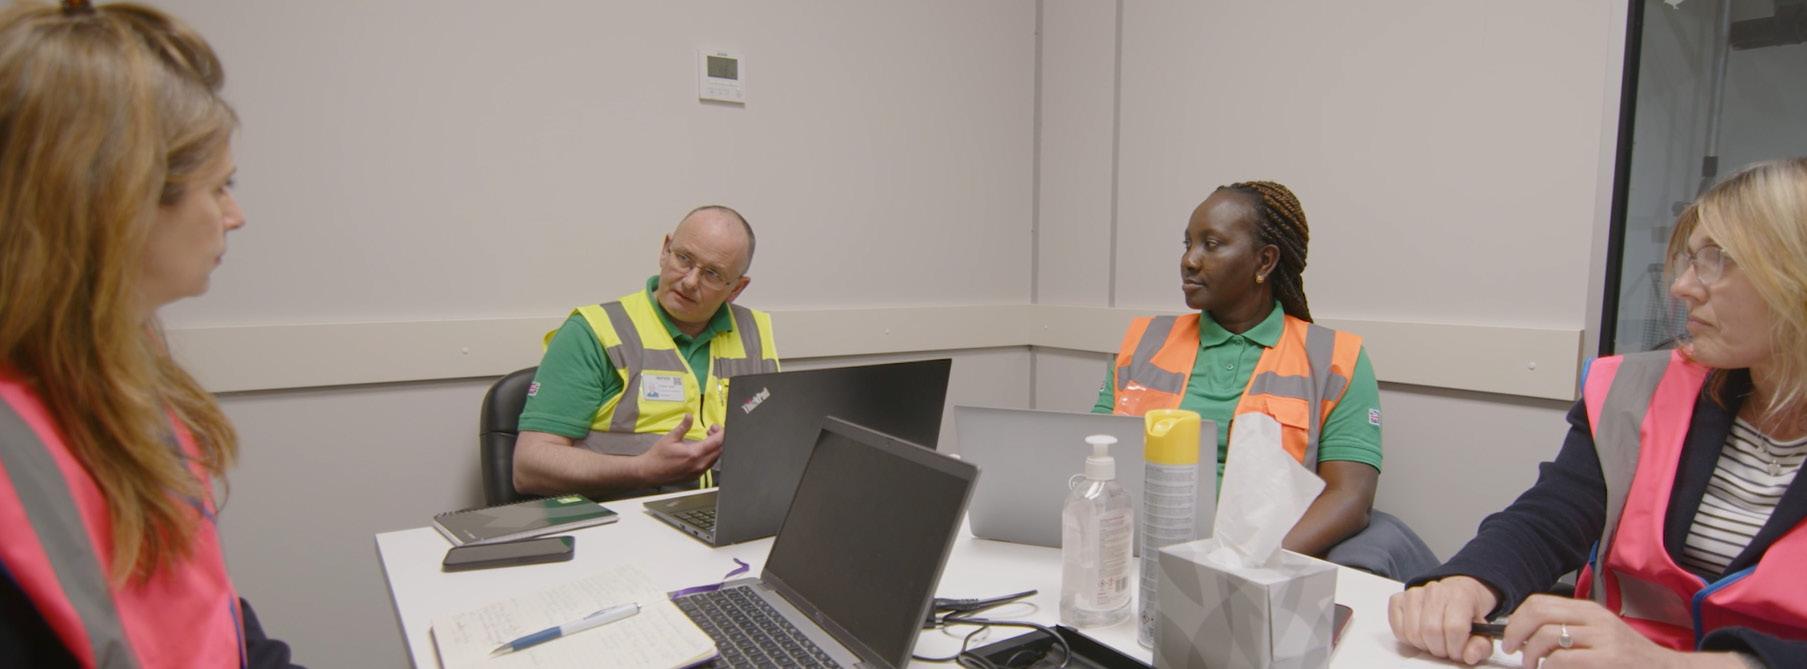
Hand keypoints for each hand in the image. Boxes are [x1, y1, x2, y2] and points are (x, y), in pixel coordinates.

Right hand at [631, 415, 724, 485]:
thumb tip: (690, 416)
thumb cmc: (658, 456)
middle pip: (719, 450)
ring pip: (715, 458)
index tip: (716, 426)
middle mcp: (699, 465)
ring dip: (715, 447)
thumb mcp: (670, 438)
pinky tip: (702, 449)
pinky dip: (710, 455)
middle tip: (711, 430)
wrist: (649, 472)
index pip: (716, 442)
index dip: (720, 432)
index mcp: (694, 454)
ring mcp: (698, 472)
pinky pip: (708, 465)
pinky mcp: (695, 476)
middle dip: (719, 438)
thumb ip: (683, 426)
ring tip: (707, 438)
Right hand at [1389, 575, 1499, 664]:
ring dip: (1423, 645)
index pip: (1454, 627)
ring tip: (1433, 643)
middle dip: (1439, 649)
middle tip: (1446, 650)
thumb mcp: (1483, 631)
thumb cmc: (1467, 614)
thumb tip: (1469, 656)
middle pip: (1431, 631)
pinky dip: (1408, 639)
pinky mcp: (1398, 599)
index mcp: (1460, 595)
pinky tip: (1420, 636)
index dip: (1456, 648)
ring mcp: (1413, 593)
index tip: (1458, 652)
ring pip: (1412, 632)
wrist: (1456, 593)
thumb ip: (1480, 646)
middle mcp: (1434, 590)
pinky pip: (1397, 628)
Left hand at [1501, 595, 1726, 667]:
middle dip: (1515, 633)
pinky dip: (1548, 666)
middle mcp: (1595, 618)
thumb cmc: (1628, 658)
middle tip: (1513, 651)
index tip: (1510, 637)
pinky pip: (1563, 658)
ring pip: (1546, 635)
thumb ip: (1570, 631)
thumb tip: (1529, 637)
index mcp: (1589, 611)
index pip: (1539, 602)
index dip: (1517, 619)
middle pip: (1538, 613)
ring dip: (1530, 654)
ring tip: (1532, 666)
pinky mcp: (1607, 659)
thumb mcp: (1599, 636)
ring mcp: (1603, 638)